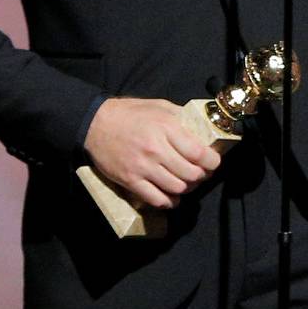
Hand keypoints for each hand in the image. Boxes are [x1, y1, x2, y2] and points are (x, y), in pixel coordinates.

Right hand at [84, 96, 222, 210]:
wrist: (94, 123)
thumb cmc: (130, 113)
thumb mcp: (159, 106)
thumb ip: (181, 117)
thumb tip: (204, 128)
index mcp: (166, 128)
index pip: (199, 153)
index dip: (212, 162)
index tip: (213, 162)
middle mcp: (155, 149)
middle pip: (191, 174)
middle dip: (202, 176)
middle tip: (201, 173)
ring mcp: (142, 167)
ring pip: (177, 188)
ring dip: (187, 189)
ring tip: (186, 183)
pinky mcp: (129, 180)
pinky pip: (156, 199)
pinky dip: (169, 202)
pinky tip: (172, 197)